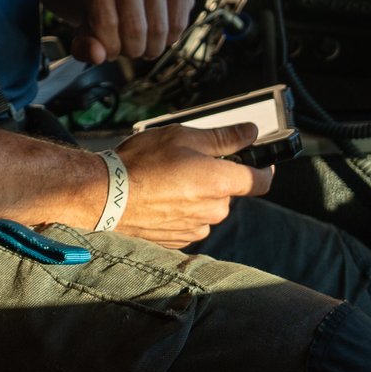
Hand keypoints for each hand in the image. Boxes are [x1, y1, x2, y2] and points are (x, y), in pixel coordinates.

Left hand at [69, 0, 192, 65]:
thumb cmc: (104, 11)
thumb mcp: (87, 29)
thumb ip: (84, 46)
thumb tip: (97, 55)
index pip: (106, 24)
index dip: (110, 47)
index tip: (110, 49)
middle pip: (135, 30)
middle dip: (132, 50)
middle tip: (129, 47)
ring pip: (159, 30)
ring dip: (152, 48)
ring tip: (143, 42)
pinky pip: (179, 25)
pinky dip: (170, 39)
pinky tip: (160, 33)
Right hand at [110, 121, 270, 249]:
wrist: (106, 196)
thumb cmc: (142, 163)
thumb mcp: (183, 136)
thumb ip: (223, 137)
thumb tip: (250, 132)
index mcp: (221, 182)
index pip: (262, 180)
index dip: (264, 167)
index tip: (259, 159)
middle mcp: (214, 210)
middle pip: (229, 191)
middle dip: (215, 176)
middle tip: (186, 161)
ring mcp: (197, 227)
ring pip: (208, 206)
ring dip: (196, 194)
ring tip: (166, 180)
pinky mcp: (179, 240)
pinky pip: (191, 221)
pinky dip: (181, 210)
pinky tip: (159, 197)